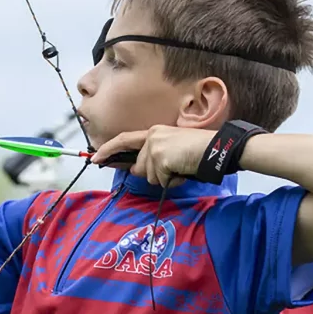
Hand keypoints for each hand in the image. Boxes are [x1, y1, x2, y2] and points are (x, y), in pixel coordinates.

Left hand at [90, 125, 216, 187]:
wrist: (217, 149)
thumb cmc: (198, 151)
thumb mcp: (172, 150)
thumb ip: (152, 158)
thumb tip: (135, 170)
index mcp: (153, 132)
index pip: (124, 140)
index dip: (108, 150)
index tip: (95, 158)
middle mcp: (151, 137)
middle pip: (139, 167)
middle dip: (154, 174)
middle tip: (173, 167)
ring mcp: (155, 147)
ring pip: (150, 176)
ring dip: (166, 178)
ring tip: (181, 167)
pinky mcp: (161, 158)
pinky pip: (161, 180)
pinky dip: (173, 181)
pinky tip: (183, 171)